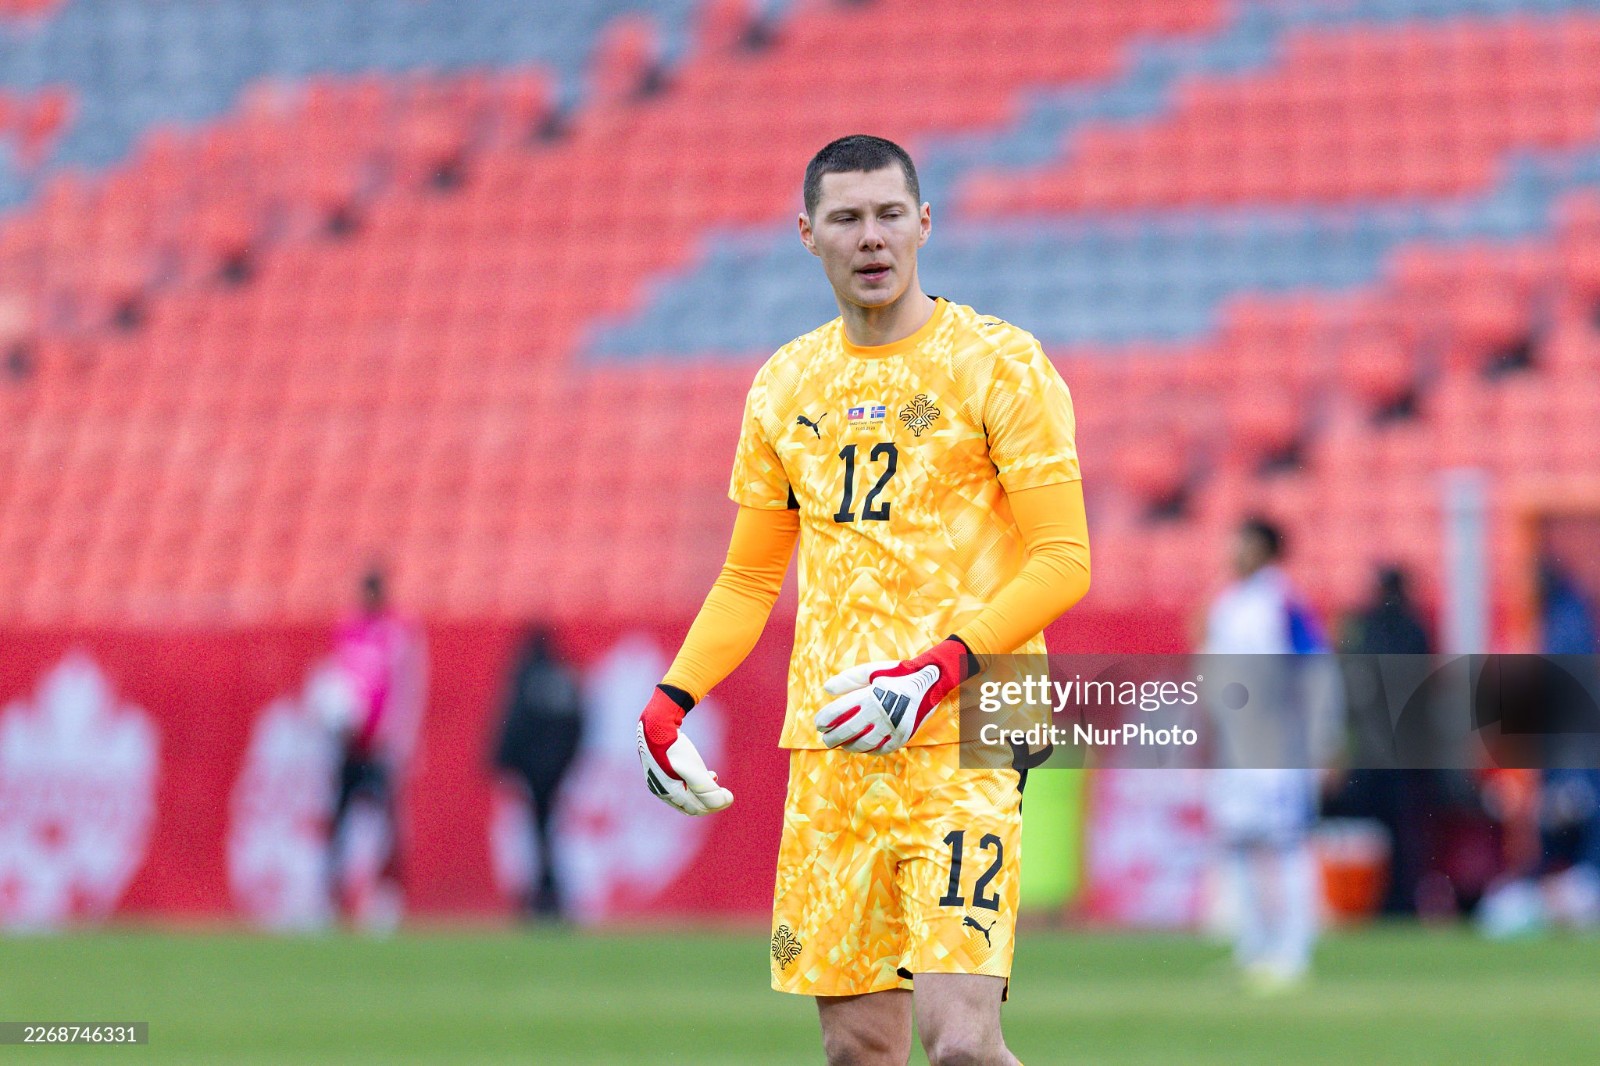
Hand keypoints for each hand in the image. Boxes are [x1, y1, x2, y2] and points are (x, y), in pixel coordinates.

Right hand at [636, 686, 733, 815]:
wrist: (655, 725)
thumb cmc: (675, 748)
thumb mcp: (694, 771)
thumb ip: (708, 789)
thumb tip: (726, 801)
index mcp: (669, 794)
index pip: (696, 809)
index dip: (715, 805)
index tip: (729, 796)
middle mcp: (661, 790)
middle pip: (690, 804)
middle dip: (708, 800)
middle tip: (724, 792)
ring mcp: (659, 779)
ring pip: (686, 793)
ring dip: (702, 790)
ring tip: (714, 778)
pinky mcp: (660, 767)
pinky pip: (680, 781)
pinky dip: (693, 781)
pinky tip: (705, 771)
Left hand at [814, 637, 974, 754]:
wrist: (930, 682)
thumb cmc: (897, 674)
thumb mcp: (872, 670)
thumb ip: (848, 679)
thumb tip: (826, 689)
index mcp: (869, 696)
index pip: (837, 713)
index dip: (824, 720)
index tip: (819, 723)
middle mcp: (879, 713)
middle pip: (846, 732)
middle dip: (832, 738)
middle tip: (825, 740)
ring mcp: (891, 728)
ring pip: (862, 744)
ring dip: (848, 747)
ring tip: (842, 745)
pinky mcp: (902, 737)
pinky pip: (880, 749)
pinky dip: (868, 750)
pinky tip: (861, 747)